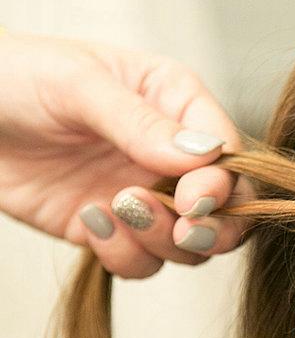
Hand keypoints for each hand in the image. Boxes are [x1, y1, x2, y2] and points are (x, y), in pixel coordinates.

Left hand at [0, 31, 254, 277]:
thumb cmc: (13, 76)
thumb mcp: (78, 83)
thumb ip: (141, 122)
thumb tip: (206, 155)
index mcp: (177, 104)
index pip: (229, 152)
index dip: (224, 182)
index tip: (195, 199)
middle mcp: (171, 156)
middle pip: (228, 209)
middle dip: (214, 227)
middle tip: (184, 231)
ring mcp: (144, 196)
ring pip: (190, 245)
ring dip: (162, 241)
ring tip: (114, 208)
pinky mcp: (110, 232)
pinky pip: (140, 262)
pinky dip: (122, 254)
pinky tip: (89, 219)